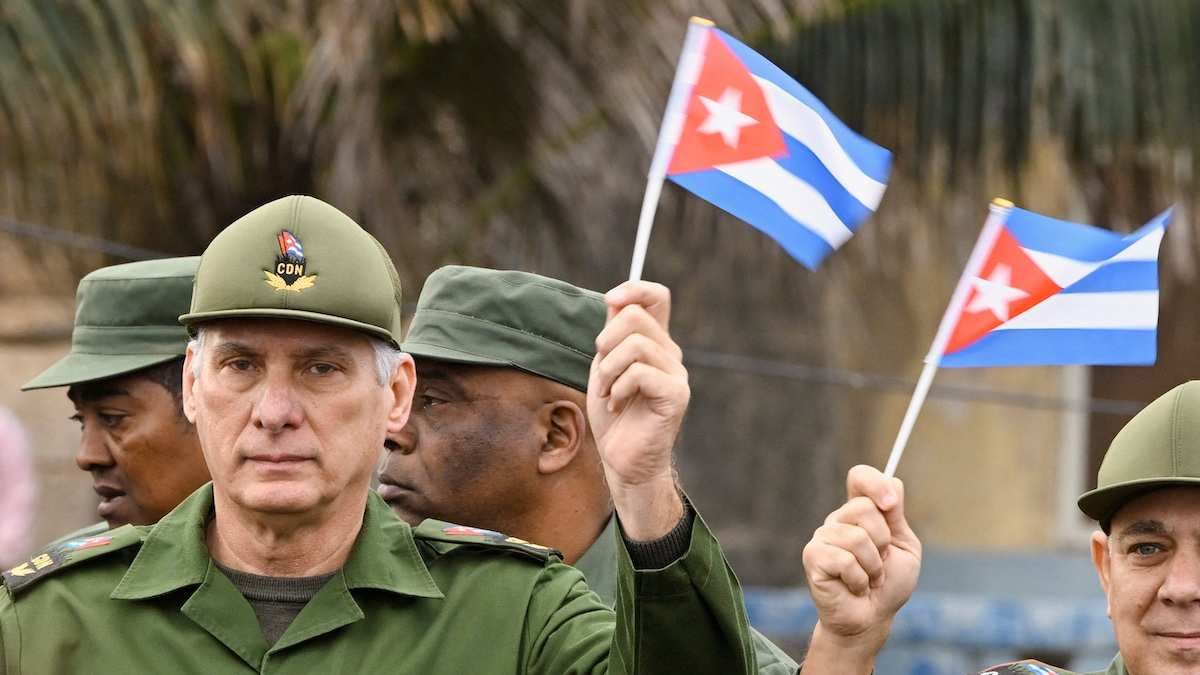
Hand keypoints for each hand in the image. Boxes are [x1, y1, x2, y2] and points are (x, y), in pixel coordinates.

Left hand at [587, 281, 688, 538]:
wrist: (623, 460)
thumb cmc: (614, 417)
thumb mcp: (605, 367)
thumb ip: (612, 336)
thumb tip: (615, 301)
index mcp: (655, 343)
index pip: (657, 296)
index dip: (633, 289)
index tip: (609, 302)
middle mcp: (671, 354)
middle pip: (635, 316)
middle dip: (604, 342)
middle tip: (601, 373)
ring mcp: (676, 374)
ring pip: (634, 344)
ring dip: (608, 371)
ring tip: (607, 393)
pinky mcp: (676, 395)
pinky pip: (640, 372)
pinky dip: (618, 388)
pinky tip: (618, 405)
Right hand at [800, 465, 920, 671]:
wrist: (871, 619)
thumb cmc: (888, 584)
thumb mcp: (904, 546)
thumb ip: (896, 516)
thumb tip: (892, 483)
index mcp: (860, 512)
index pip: (860, 477)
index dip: (876, 483)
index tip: (890, 505)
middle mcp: (838, 519)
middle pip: (864, 507)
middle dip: (883, 541)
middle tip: (880, 563)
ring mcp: (822, 537)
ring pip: (857, 537)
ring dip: (873, 567)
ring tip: (868, 579)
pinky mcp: (813, 556)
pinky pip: (845, 559)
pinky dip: (859, 579)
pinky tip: (854, 587)